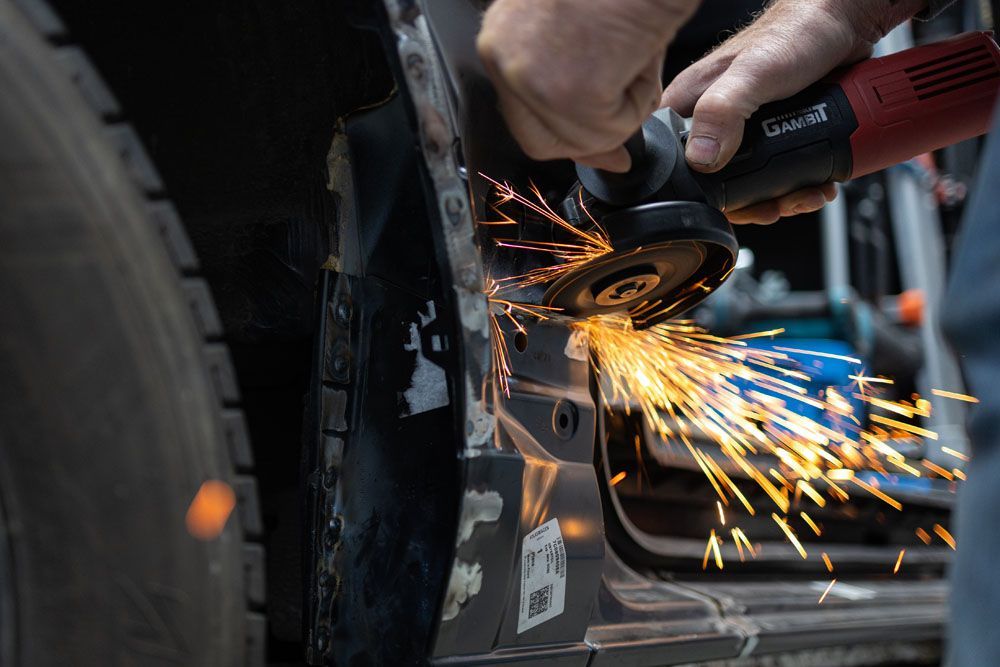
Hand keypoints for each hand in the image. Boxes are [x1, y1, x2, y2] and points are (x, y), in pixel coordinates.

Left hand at [478, 0, 699, 171]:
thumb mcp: (578, 34)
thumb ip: (574, 92)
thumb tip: (607, 154)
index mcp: (501, 40)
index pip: (520, 118)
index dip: (562, 139)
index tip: (595, 150)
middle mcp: (504, 59)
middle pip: (540, 141)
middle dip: (585, 144)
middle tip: (616, 152)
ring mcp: (532, 79)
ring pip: (584, 135)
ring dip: (624, 110)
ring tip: (635, 58)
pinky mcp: (569, 92)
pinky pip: (613, 126)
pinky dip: (639, 98)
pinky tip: (640, 56)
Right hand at [661, 0, 924, 223]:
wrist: (845, 22)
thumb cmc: (797, 31)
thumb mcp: (755, 72)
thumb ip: (723, 112)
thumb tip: (702, 158)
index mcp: (688, 107)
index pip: (675, 167)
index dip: (703, 196)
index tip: (738, 204)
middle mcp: (711, 122)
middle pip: (718, 186)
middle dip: (754, 204)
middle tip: (779, 203)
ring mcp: (742, 131)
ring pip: (751, 184)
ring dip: (782, 198)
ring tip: (806, 192)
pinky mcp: (772, 135)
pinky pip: (777, 173)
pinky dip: (799, 185)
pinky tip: (816, 181)